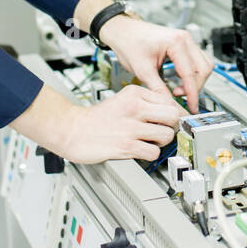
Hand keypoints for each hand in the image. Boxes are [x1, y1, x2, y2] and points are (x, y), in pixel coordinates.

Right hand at [64, 84, 184, 163]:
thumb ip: (144, 102)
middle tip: (163, 129)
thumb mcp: (122, 99)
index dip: (174, 112)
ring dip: (161, 142)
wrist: (72, 130)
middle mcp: (134, 108)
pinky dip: (150, 154)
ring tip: (150, 140)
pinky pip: (153, 152)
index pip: (169, 100)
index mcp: (134, 93)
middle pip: (173, 116)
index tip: (171, 119)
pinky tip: (141, 150)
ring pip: (167, 135)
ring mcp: (131, 127)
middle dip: (171, 126)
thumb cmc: (97, 118)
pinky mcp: (126, 146)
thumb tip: (170, 111)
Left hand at [100, 16, 213, 112]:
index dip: (192, 94)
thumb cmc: (129, 42)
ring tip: (180, 90)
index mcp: (176, 42)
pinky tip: (182, 81)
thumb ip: (158, 89)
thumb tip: (169, 105)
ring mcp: (186, 40)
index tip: (191, 107)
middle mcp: (185, 39)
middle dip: (195, 88)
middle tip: (181, 99)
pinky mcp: (184, 44)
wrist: (122, 31)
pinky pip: (198, 61)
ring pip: (204, 65)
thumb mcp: (142, 70)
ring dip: (196, 81)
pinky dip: (194, 74)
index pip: (191, 74)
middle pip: (203, 69)